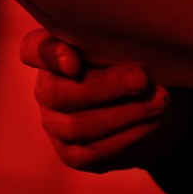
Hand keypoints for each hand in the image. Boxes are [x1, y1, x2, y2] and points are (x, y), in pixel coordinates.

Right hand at [20, 30, 179, 172]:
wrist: (150, 104)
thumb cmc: (136, 61)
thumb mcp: (128, 44)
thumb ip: (119, 40)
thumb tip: (136, 41)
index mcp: (54, 52)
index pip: (33, 50)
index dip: (49, 55)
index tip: (74, 61)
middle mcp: (47, 89)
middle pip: (58, 93)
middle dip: (105, 86)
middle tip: (142, 78)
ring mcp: (56, 124)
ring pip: (77, 126)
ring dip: (124, 113)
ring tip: (158, 101)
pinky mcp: (73, 154)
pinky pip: (93, 151)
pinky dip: (127, 136)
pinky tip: (152, 121)